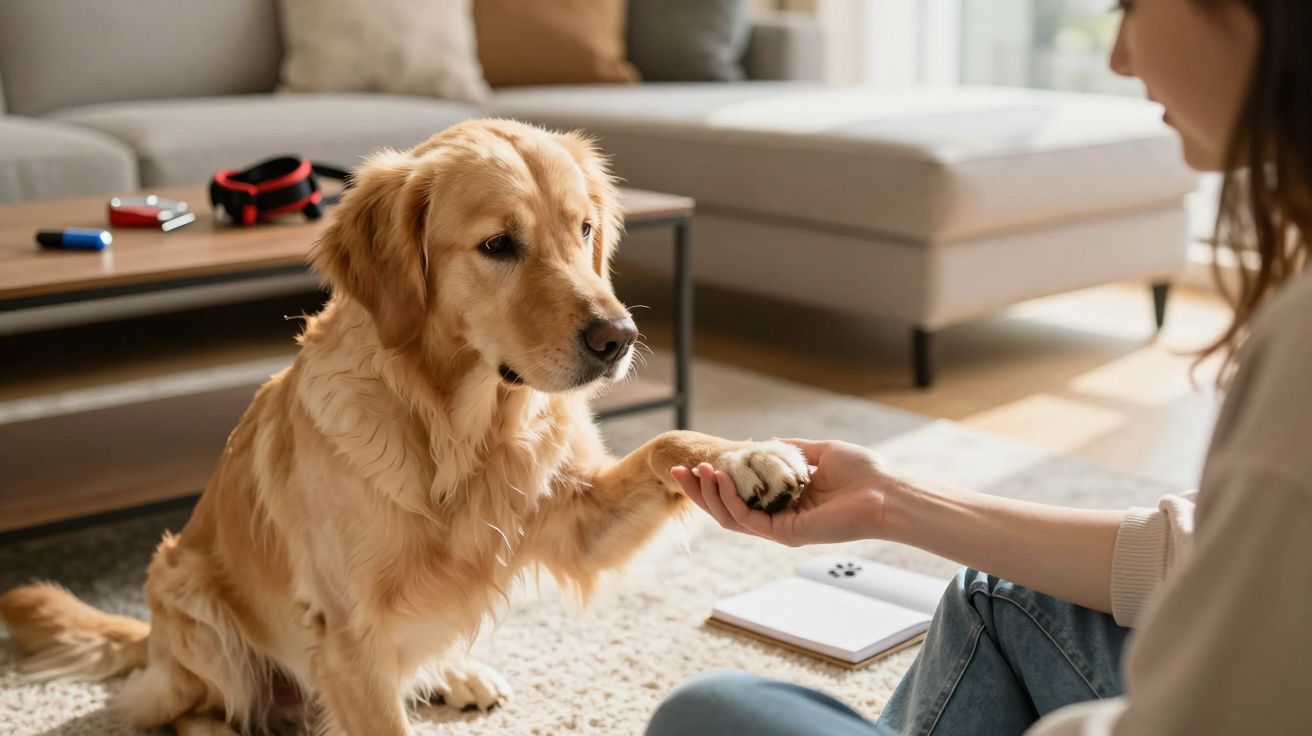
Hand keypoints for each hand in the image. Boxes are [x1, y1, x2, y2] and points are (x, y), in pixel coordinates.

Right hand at [672, 438, 899, 546]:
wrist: (886, 491)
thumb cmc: (862, 473)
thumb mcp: (819, 452)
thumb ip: (788, 450)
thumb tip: (763, 444)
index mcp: (784, 501)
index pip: (739, 496)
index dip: (713, 481)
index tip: (695, 463)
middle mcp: (778, 517)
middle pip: (725, 509)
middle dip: (698, 492)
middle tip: (676, 471)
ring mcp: (780, 528)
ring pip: (730, 518)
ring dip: (708, 496)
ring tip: (697, 472)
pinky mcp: (786, 533)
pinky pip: (747, 519)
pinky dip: (730, 499)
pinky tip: (720, 479)